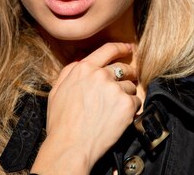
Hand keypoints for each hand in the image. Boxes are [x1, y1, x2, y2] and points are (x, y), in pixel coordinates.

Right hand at [31, 42, 140, 172]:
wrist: (70, 146)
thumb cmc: (61, 122)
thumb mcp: (57, 90)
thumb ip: (69, 71)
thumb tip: (80, 58)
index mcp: (84, 69)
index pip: (108, 50)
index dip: (121, 47)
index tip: (129, 49)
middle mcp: (100, 75)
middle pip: (123, 68)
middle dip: (128, 74)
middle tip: (126, 84)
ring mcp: (114, 89)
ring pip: (131, 86)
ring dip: (127, 95)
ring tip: (114, 109)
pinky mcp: (126, 104)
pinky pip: (136, 101)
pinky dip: (131, 109)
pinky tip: (120, 117)